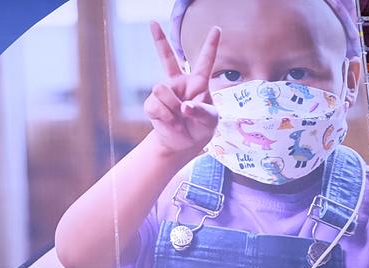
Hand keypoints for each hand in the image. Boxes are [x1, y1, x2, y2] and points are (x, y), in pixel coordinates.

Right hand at [144, 22, 220, 154]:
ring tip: (179, 118)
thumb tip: (184, 106)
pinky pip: (155, 105)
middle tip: (152, 22)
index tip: (217, 29)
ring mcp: (165, 92)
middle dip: (159, 40)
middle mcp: (180, 82)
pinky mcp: (152, 104)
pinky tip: (172, 123)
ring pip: (161, 89)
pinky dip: (165, 118)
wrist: (184, 144)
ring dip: (171, 107)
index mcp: (198, 82)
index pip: (205, 60)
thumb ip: (201, 111)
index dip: (211, 44)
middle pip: (167, 57)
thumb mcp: (210, 121)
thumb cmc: (201, 128)